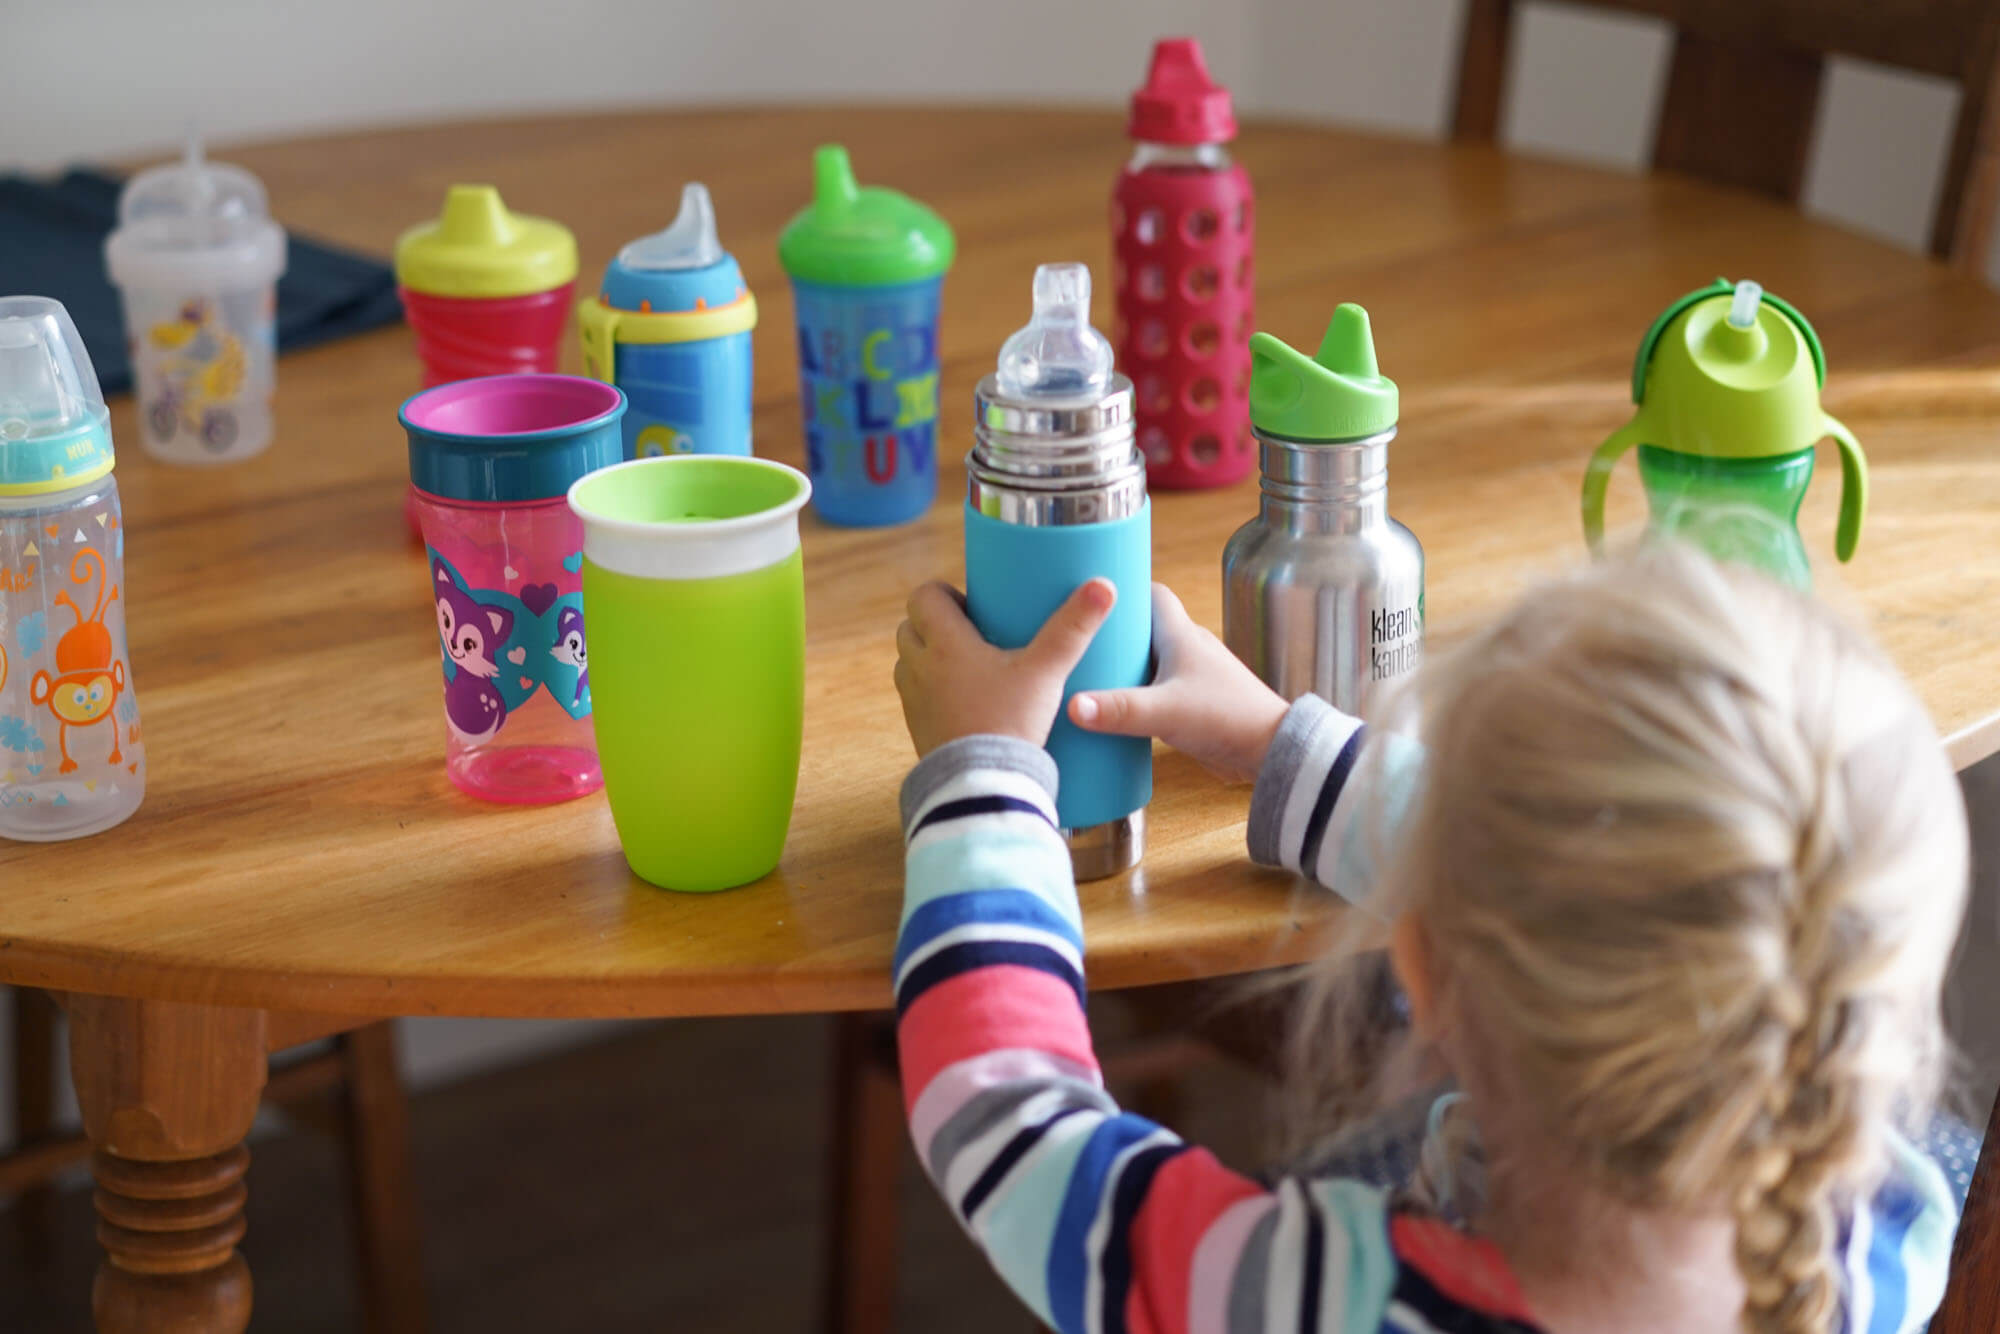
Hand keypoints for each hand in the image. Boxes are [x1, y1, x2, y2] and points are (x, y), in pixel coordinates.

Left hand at [894, 578, 1115, 758]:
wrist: (984, 784)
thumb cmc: (1012, 722)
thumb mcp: (1047, 671)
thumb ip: (1074, 628)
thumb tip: (1104, 586)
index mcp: (944, 643)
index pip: (923, 596)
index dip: (944, 593)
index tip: (973, 606)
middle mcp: (919, 667)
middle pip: (910, 626)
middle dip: (935, 623)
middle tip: (974, 634)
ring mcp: (914, 700)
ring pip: (908, 661)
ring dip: (929, 656)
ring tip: (969, 666)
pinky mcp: (916, 728)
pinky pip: (915, 696)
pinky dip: (931, 690)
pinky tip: (964, 700)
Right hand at [1068, 583, 1287, 782]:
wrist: (1269, 751)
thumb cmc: (1228, 717)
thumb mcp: (1164, 712)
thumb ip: (1118, 709)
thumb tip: (1072, 705)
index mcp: (1182, 635)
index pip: (1152, 593)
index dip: (1123, 590)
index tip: (1089, 595)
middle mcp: (1186, 649)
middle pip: (1142, 627)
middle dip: (1112, 632)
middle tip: (1076, 640)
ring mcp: (1190, 677)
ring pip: (1147, 661)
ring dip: (1121, 667)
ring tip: (1083, 675)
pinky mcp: (1190, 704)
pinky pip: (1154, 690)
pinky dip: (1133, 694)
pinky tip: (1110, 710)